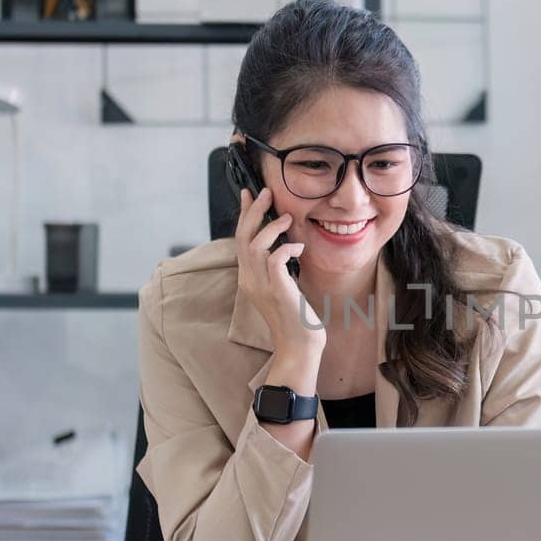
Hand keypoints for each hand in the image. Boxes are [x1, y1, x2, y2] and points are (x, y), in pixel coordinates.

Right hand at [236, 187, 325, 364]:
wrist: (299, 346)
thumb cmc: (296, 318)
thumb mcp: (282, 288)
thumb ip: (277, 268)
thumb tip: (284, 244)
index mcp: (248, 279)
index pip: (240, 240)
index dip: (245, 216)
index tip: (250, 194)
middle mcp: (250, 281)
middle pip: (242, 238)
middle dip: (253, 212)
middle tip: (266, 193)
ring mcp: (262, 287)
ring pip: (255, 246)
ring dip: (271, 228)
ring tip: (287, 218)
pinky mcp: (277, 291)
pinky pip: (275, 261)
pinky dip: (285, 248)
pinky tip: (298, 246)